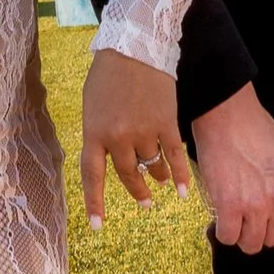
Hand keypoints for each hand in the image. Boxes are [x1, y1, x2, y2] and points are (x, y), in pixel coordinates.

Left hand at [79, 47, 192, 228]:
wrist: (135, 47)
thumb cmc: (108, 74)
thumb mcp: (92, 105)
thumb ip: (99, 133)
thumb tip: (112, 159)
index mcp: (94, 132)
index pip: (93, 176)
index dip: (95, 203)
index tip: (98, 225)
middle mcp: (118, 137)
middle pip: (128, 175)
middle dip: (137, 191)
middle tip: (144, 202)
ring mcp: (144, 131)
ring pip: (152, 165)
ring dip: (157, 176)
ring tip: (160, 183)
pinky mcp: (167, 123)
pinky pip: (174, 157)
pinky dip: (179, 175)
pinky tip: (182, 192)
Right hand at [190, 83, 273, 252]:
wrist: (229, 116)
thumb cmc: (258, 131)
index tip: (273, 220)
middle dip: (262, 230)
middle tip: (249, 215)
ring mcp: (256, 206)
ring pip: (251, 244)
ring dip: (242, 234)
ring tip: (235, 218)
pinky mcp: (229, 206)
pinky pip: (228, 237)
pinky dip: (223, 231)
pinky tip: (221, 217)